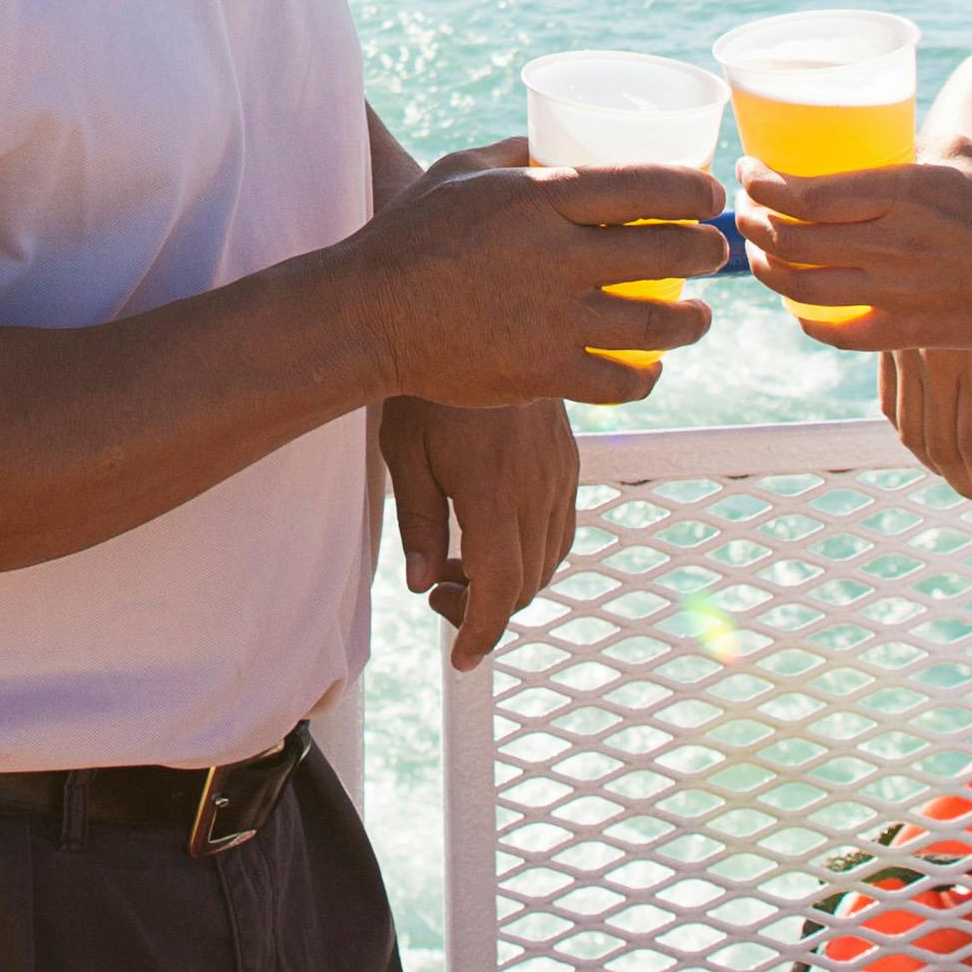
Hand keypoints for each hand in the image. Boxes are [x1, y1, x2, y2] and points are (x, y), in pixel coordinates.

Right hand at [341, 159, 726, 406]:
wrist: (368, 315)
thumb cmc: (410, 233)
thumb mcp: (461, 169)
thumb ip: (517, 153)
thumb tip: (558, 139)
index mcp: (539, 197)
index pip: (646, 185)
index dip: (695, 189)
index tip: (710, 195)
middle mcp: (557, 257)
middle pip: (668, 250)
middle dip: (708, 249)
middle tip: (714, 250)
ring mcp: (553, 319)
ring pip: (657, 323)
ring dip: (693, 320)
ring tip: (699, 316)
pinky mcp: (543, 373)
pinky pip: (619, 380)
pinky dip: (646, 375)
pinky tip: (650, 367)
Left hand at [378, 394, 579, 668]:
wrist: (480, 315)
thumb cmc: (425, 385)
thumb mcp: (404, 452)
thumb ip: (416, 520)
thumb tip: (418, 581)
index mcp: (493, 492)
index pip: (500, 588)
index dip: (481, 631)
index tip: (461, 656)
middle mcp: (537, 487)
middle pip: (526, 582)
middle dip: (484, 606)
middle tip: (436, 589)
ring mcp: (559, 472)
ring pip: (549, 558)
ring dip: (510, 579)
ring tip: (457, 561)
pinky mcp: (567, 458)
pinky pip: (561, 525)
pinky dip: (532, 549)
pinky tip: (493, 532)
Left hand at [742, 152, 971, 358]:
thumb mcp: (963, 155)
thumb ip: (912, 149)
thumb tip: (875, 141)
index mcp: (904, 191)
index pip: (805, 194)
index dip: (763, 186)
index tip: (750, 173)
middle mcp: (894, 242)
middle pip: (792, 241)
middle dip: (755, 226)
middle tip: (747, 213)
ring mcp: (900, 291)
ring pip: (804, 288)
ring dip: (769, 272)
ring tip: (761, 255)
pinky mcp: (911, 330)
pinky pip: (839, 332)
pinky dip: (808, 319)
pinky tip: (800, 305)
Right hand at [876, 342, 971, 523]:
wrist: (964, 212)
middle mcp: (934, 357)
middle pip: (942, 444)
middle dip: (964, 484)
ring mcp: (904, 349)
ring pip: (910, 430)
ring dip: (935, 465)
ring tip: (962, 479)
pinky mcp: (886, 341)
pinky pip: (890, 403)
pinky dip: (908, 433)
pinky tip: (931, 443)